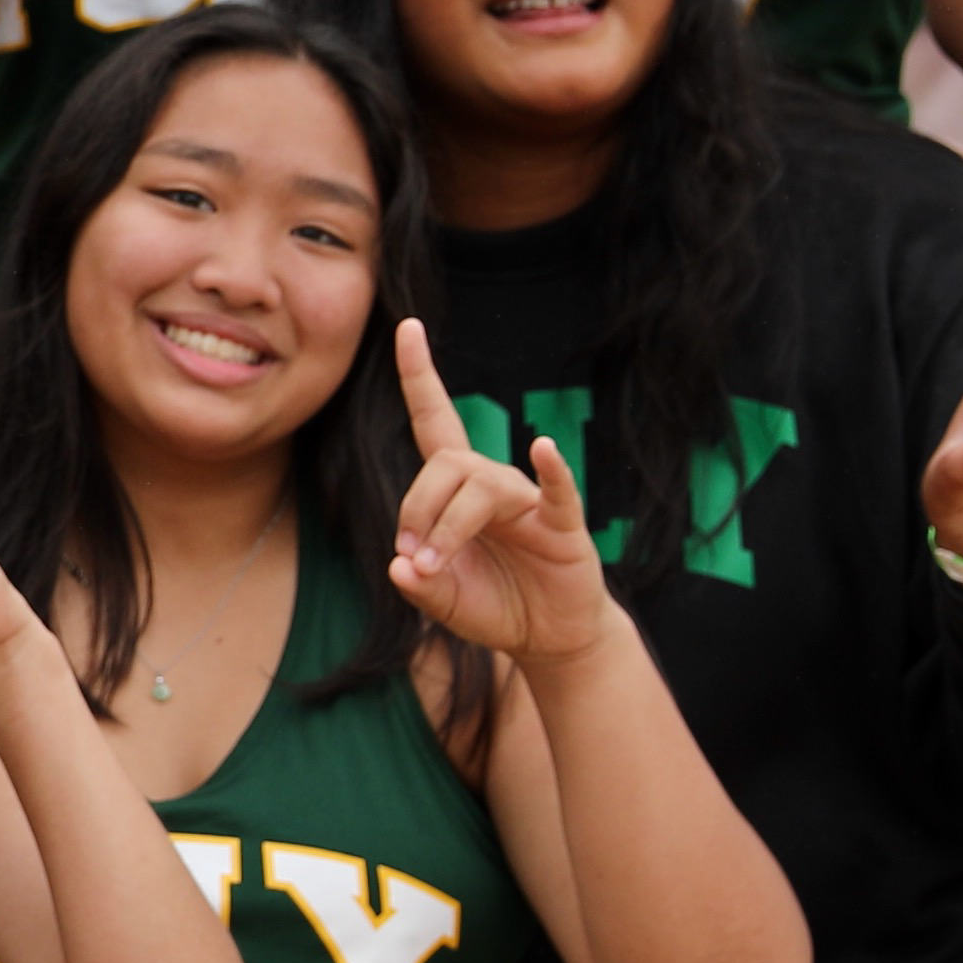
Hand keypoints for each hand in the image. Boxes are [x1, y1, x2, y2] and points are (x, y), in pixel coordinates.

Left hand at [382, 323, 617, 664]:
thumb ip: (418, 584)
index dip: (420, 376)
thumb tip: (399, 565)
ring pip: (481, 487)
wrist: (548, 636)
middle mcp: (492, 485)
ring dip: (448, 526)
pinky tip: (545, 449)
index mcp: (457, 491)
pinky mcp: (563, 526)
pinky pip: (558, 491)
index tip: (407, 326)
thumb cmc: (493, 604)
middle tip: (412, 559)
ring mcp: (530, 501)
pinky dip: (552, 470)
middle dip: (417, 508)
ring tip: (435, 567)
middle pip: (446, 463)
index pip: (434, 421)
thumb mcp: (443, 599)